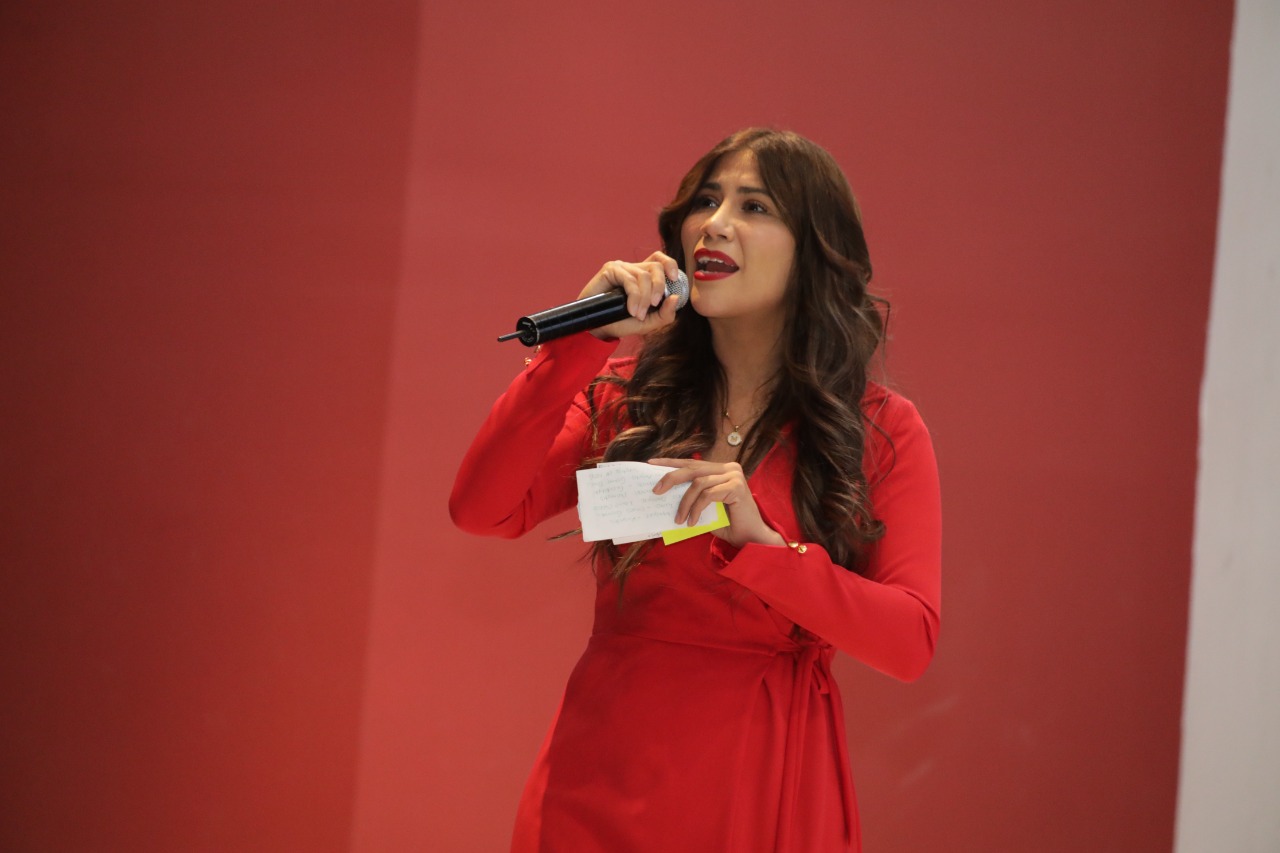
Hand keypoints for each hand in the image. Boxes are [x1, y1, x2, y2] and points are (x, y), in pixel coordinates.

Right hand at [580, 252, 682, 339]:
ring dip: (644, 298)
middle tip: (654, 304)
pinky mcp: (610, 270)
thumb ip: (665, 314)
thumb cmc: (622, 322)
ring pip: (643, 275)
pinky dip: (634, 297)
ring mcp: (622, 268)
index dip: (670, 264)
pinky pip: (629, 280)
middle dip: (660, 286)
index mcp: (644, 276)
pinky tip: (631, 309)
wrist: (598, 328)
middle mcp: (634, 268)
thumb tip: (676, 298)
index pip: (660, 260)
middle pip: (656, 266)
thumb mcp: (648, 323)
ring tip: (638, 314)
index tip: (674, 279)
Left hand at [649, 458, 786, 548]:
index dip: (671, 462)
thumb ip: (691, 496)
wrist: (751, 539)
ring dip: (684, 503)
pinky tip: (691, 522)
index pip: (691, 462)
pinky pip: (708, 495)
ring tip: (678, 519)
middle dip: (671, 478)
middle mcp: (729, 468)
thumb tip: (665, 493)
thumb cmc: (727, 524)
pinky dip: (696, 509)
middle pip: (692, 468)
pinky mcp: (737, 487)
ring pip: (699, 483)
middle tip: (656, 491)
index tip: (651, 464)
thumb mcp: (704, 507)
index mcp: (720, 469)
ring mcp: (734, 476)